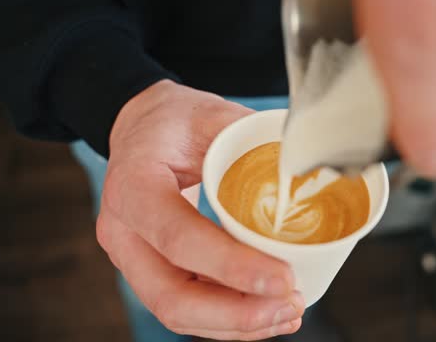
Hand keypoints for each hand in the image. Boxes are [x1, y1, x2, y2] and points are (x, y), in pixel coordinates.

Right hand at [96, 80, 303, 339]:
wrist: (144, 128)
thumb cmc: (177, 120)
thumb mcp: (213, 114)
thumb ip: (255, 140)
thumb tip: (312, 168)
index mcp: (133, 184)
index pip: (177, 237)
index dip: (231, 266)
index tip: (283, 278)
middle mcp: (123, 230)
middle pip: (170, 295)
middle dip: (235, 313)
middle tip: (290, 304)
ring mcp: (133, 256)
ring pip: (177, 311)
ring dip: (236, 323)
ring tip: (288, 313)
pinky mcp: (151, 269)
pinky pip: (187, 305)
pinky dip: (228, 318)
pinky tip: (267, 313)